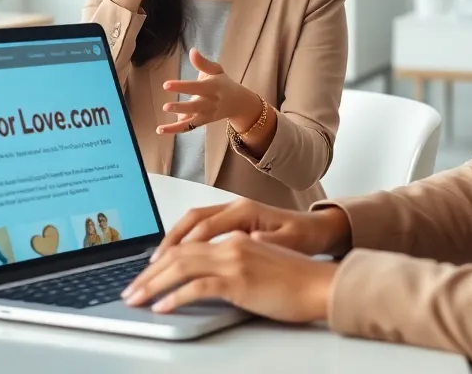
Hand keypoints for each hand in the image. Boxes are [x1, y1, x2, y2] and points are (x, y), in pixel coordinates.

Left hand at [123, 234, 337, 322]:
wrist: (322, 284)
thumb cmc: (297, 279)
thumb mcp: (260, 262)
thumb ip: (235, 262)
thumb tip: (209, 276)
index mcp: (234, 235)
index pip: (187, 242)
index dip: (162, 257)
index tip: (145, 274)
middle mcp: (230, 243)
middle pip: (177, 253)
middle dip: (148, 273)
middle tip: (131, 290)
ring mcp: (234, 260)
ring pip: (180, 267)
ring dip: (153, 284)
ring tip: (136, 299)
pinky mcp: (239, 281)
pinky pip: (197, 287)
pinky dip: (175, 297)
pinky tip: (162, 307)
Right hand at [154, 198, 352, 257]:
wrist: (319, 229)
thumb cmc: (306, 236)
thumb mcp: (291, 242)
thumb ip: (268, 243)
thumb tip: (248, 242)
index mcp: (246, 211)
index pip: (206, 227)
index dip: (185, 245)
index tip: (168, 261)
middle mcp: (235, 207)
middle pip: (191, 220)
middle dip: (169, 242)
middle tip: (151, 265)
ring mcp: (232, 212)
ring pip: (192, 221)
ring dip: (173, 240)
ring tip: (156, 261)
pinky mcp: (232, 221)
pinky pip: (200, 226)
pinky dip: (184, 239)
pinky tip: (176, 256)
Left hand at [158, 49, 259, 134]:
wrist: (239, 103)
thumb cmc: (223, 83)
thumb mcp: (216, 71)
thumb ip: (203, 63)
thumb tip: (192, 51)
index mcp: (213, 87)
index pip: (196, 87)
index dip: (181, 87)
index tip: (166, 85)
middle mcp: (210, 103)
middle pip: (195, 107)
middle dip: (180, 108)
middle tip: (165, 107)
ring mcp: (206, 115)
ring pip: (191, 121)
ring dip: (176, 125)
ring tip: (160, 127)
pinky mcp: (202, 122)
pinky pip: (188, 127)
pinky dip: (175, 130)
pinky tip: (160, 130)